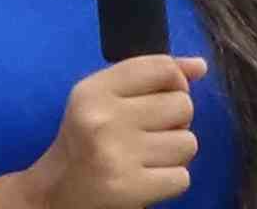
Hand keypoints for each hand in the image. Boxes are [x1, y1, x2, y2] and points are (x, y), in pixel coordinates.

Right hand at [17, 56, 205, 207]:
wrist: (56, 191)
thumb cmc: (85, 138)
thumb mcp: (103, 98)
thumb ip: (148, 77)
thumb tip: (200, 66)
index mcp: (94, 91)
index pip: (161, 68)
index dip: (176, 81)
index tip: (163, 96)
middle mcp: (104, 119)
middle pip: (183, 105)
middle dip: (175, 120)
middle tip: (149, 133)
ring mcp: (118, 155)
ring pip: (188, 143)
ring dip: (174, 153)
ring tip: (148, 156)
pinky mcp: (132, 188)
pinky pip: (183, 177)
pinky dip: (170, 180)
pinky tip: (147, 177)